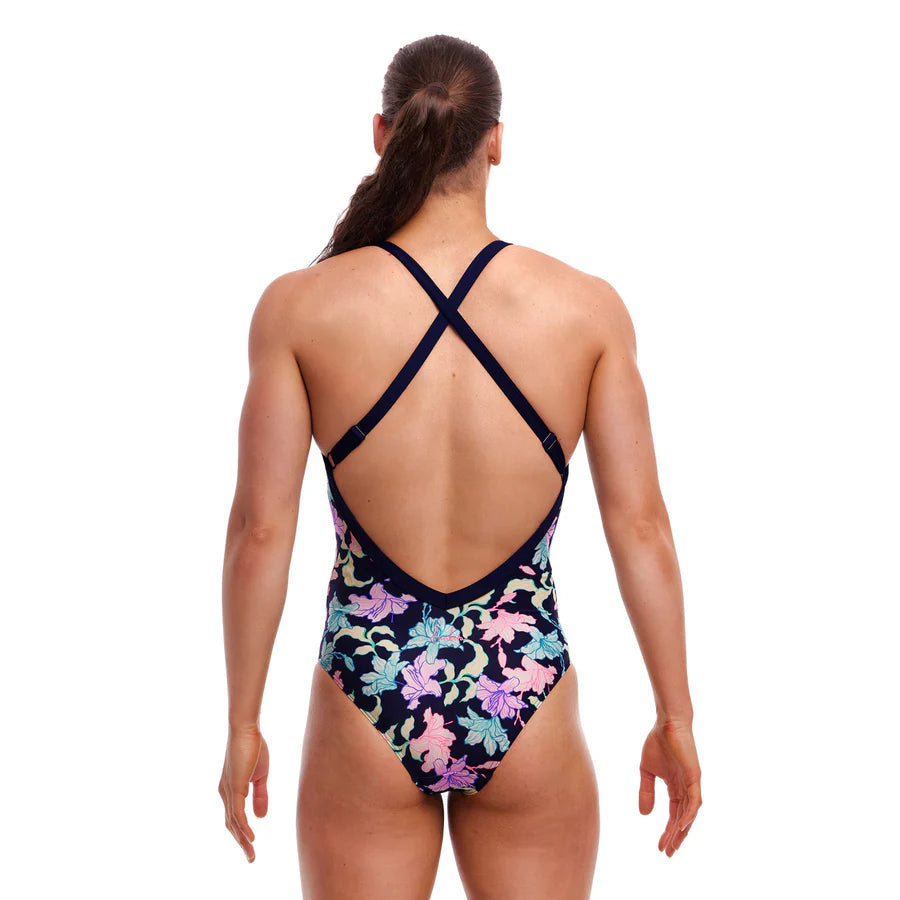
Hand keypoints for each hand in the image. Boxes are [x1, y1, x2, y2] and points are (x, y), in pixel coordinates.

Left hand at [218, 725, 268, 862]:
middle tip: (251, 858)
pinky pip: (237, 814)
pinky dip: (243, 828)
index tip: (251, 845)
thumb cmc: (253, 748)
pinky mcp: (234, 788)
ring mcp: (228, 792)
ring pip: (233, 823)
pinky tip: (251, 838)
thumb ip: (260, 796)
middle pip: (231, 825)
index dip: (242, 832)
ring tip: (251, 855)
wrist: (247, 729)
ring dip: (243, 841)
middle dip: (241, 843)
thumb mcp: (260, 776)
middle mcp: (225, 793)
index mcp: (231, 790)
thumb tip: (261, 817)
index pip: (234, 817)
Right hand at [638, 719, 701, 856]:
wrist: (667, 724)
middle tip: (669, 853)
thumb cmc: (658, 743)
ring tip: (674, 844)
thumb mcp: (647, 771)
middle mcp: (686, 789)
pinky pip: (695, 800)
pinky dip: (690, 813)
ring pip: (689, 813)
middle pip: (683, 819)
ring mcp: (692, 784)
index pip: (674, 815)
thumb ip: (646, 792)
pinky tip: (683, 825)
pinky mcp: (694, 777)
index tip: (660, 847)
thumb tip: (644, 815)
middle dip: (676, 836)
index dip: (668, 831)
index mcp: (675, 787)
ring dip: (683, 830)